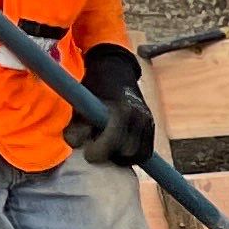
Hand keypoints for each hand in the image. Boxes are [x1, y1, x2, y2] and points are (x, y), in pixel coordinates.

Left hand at [73, 44, 154, 171]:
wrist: (115, 71)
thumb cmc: (93, 89)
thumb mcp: (81, 105)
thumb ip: (77, 126)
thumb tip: (75, 145)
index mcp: (122, 109)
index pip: (116, 140)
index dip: (100, 151)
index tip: (87, 154)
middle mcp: (140, 116)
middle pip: (129, 151)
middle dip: (111, 155)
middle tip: (96, 150)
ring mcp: (149, 122)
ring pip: (139, 155)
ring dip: (122, 157)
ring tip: (107, 149)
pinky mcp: (152, 128)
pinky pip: (145, 153)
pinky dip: (132, 157)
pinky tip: (118, 151)